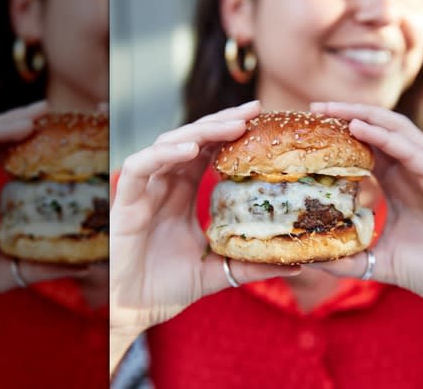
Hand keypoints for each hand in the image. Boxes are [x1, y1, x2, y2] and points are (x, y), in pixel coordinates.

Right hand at [109, 101, 300, 336]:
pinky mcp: (124, 202)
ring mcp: (143, 190)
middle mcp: (164, 185)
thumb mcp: (219, 272)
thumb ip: (252, 265)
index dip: (231, 133)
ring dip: (200, 131)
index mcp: (183, 193)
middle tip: (254, 110)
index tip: (261, 121)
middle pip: (193, 138)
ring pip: (169, 144)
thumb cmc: (168, 289)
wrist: (134, 311)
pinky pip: (140, 166)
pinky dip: (163, 153)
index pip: (209, 151)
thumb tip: (297, 263)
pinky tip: (189, 148)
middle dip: (222, 121)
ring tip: (231, 126)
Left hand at [305, 102, 422, 319]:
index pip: (369, 146)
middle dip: (348, 113)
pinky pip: (411, 151)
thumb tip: (314, 260)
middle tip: (316, 107)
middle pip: (380, 128)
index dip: (343, 132)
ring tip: (333, 110)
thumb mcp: (377, 261)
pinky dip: (384, 137)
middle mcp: (413, 171)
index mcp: (398, 183)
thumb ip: (348, 258)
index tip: (314, 126)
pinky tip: (359, 128)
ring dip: (364, 116)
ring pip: (397, 130)